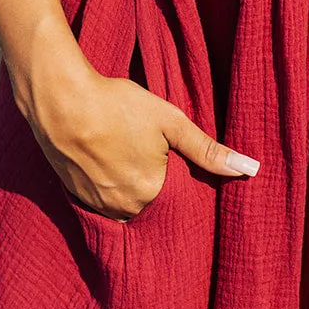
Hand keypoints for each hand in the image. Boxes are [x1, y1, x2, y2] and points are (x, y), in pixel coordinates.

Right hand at [21, 58, 258, 220]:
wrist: (59, 100)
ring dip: (132, 190)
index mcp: (151, 193)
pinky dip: (110, 188)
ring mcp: (97, 205)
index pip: (180, 203)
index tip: (174, 161)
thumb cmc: (117, 105)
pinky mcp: (76, 197)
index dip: (181, 183)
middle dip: (157, 189)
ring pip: (127, 206)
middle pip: (153, 206)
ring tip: (129, 157)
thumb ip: (208, 150)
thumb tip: (250, 169)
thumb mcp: (170, 122)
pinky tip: (109, 162)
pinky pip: (103, 202)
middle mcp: (124, 208)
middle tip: (149, 155)